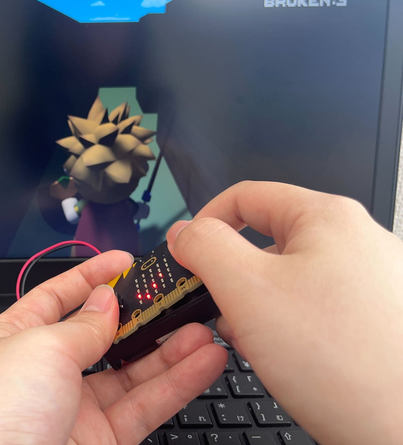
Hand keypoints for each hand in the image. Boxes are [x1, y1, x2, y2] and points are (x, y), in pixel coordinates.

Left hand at [0, 251, 225, 444]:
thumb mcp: (38, 349)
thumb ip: (82, 326)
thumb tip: (106, 300)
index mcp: (15, 338)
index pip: (58, 297)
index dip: (91, 277)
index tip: (125, 261)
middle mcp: (45, 372)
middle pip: (102, 335)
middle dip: (140, 316)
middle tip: (177, 298)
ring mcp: (74, 409)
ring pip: (131, 372)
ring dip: (169, 350)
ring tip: (203, 329)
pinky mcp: (100, 441)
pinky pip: (143, 406)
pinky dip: (174, 385)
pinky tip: (201, 364)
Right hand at [166, 181, 402, 444]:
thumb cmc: (343, 363)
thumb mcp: (247, 290)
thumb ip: (205, 248)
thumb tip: (184, 231)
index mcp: (328, 219)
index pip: (245, 197)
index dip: (205, 223)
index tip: (187, 255)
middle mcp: (357, 242)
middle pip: (267, 240)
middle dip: (233, 275)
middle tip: (221, 309)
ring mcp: (371, 281)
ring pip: (290, 278)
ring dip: (258, 305)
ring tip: (256, 342)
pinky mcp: (375, 318)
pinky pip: (315, 307)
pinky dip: (289, 325)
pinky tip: (286, 357)